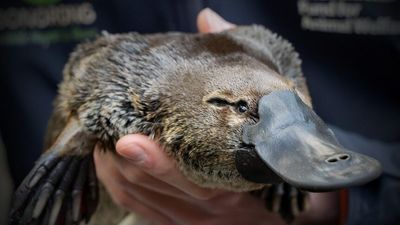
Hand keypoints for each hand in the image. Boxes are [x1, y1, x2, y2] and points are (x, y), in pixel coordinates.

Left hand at [94, 8, 338, 224]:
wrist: (290, 213)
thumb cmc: (279, 160)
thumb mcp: (270, 122)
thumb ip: (240, 68)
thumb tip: (208, 20)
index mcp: (235, 184)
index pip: (191, 178)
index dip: (157, 163)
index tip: (129, 141)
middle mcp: (212, 208)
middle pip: (156, 188)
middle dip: (124, 161)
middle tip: (106, 130)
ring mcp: (195, 220)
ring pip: (144, 200)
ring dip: (117, 173)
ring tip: (102, 143)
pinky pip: (143, 211)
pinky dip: (121, 189)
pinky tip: (109, 167)